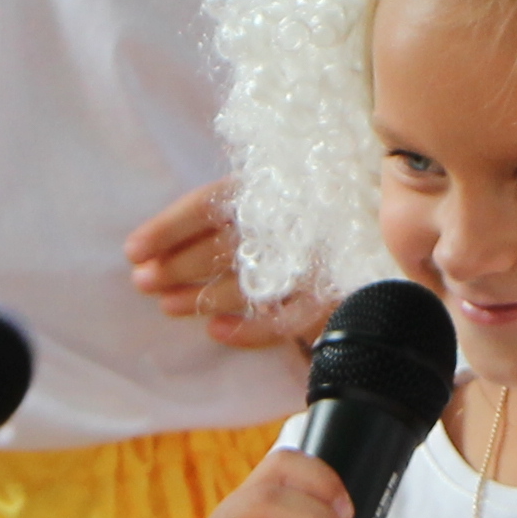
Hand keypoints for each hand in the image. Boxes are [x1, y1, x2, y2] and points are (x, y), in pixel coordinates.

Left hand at [126, 181, 322, 350]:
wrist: (383, 225)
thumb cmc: (319, 202)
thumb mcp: (278, 187)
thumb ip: (236, 203)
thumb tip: (169, 238)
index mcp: (271, 186)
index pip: (208, 204)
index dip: (167, 228)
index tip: (133, 249)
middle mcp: (289, 220)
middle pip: (220, 245)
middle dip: (176, 265)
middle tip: (143, 281)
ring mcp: (311, 258)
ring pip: (245, 284)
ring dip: (201, 297)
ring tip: (167, 305)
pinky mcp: (330, 293)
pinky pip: (284, 320)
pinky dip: (248, 329)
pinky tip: (217, 330)